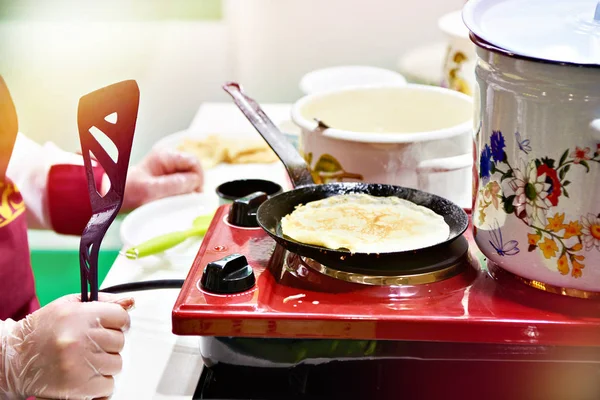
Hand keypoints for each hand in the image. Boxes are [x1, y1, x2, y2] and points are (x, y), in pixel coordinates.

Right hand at [0, 293, 133, 399]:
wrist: (16, 359)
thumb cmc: (44, 330)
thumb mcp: (70, 305)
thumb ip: (103, 301)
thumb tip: (131, 301)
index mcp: (79, 315)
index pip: (121, 317)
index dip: (118, 322)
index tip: (112, 326)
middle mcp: (80, 339)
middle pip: (120, 341)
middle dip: (109, 343)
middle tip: (90, 344)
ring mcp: (80, 364)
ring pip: (116, 363)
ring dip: (105, 363)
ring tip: (85, 359)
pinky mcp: (78, 386)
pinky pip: (108, 385)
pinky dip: (99, 383)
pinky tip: (84, 374)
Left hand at [121, 149, 203, 211]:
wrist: (114, 198)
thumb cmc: (127, 191)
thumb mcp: (151, 189)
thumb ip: (174, 185)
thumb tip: (195, 182)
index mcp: (166, 156)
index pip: (194, 162)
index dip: (198, 178)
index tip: (195, 193)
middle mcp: (170, 161)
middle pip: (194, 171)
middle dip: (193, 186)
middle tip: (186, 200)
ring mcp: (169, 171)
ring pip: (190, 180)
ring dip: (187, 192)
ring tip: (177, 201)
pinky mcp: (169, 181)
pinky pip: (183, 187)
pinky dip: (182, 195)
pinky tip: (174, 201)